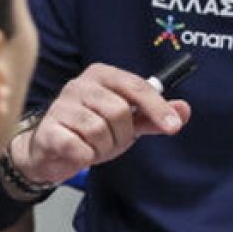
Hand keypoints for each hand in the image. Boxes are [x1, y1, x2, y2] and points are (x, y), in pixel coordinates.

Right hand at [13, 63, 191, 183]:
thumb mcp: (127, 122)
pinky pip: (81, 149)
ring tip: (92, 146)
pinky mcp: (49, 129)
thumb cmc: (89, 131)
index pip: (137, 86)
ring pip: (100, 131)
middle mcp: (80, 84)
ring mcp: (62, 105)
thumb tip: (184, 110)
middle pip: (120, 112)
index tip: (173, 126)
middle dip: (122, 135)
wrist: (49, 150)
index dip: (157, 108)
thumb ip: (154, 115)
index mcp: (102, 75)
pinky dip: (85, 157)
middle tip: (111, 140)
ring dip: (102, 148)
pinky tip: (78, 151)